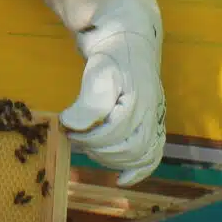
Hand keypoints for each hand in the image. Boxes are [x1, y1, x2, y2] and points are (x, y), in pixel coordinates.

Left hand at [59, 29, 165, 185]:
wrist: (130, 41)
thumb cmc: (112, 56)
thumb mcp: (98, 71)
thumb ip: (89, 101)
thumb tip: (73, 126)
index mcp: (138, 99)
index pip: (114, 131)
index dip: (88, 134)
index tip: (66, 125)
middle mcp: (151, 113)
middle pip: (128, 147)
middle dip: (97, 148)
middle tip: (75, 138)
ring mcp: (155, 121)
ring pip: (139, 155)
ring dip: (111, 159)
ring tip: (89, 147)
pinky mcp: (153, 126)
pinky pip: (153, 156)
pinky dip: (138, 172)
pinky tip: (120, 180)